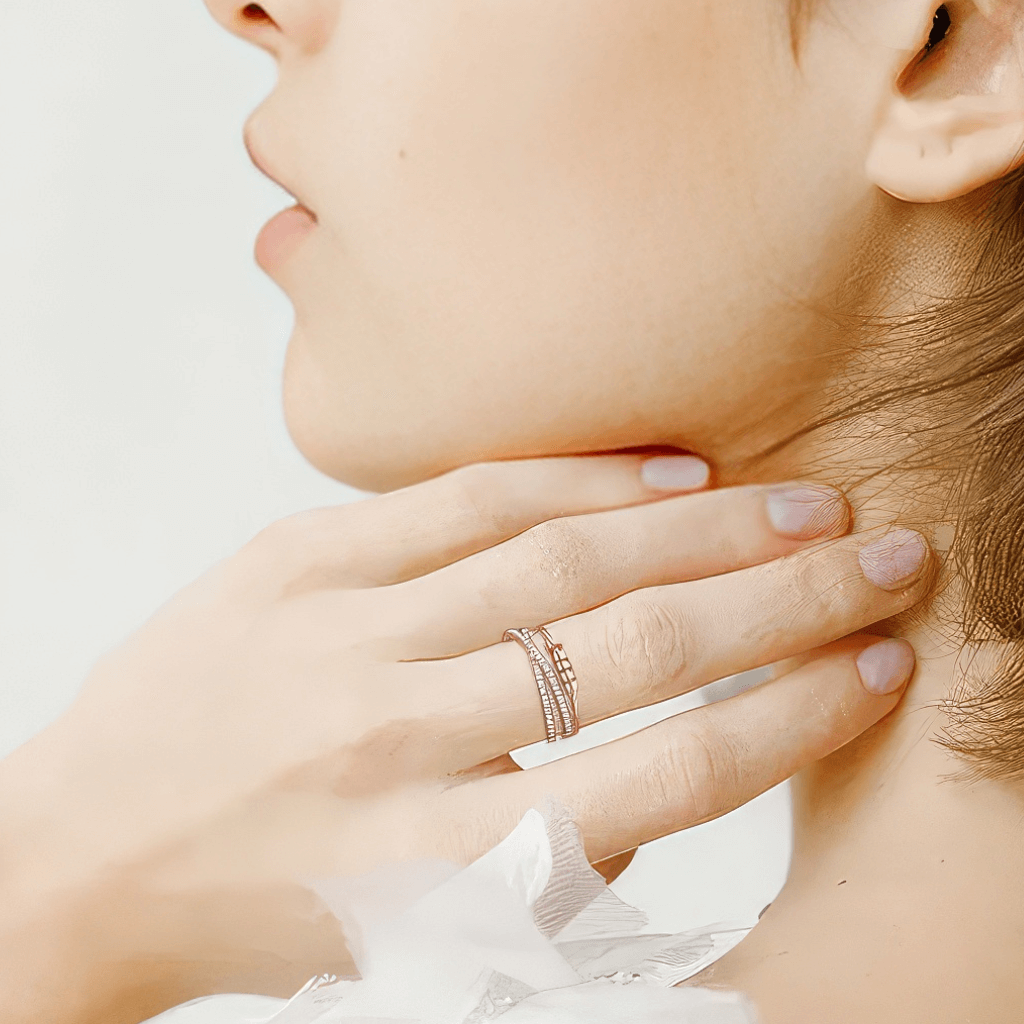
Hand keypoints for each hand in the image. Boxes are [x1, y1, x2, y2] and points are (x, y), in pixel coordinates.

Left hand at [0, 454, 931, 1020]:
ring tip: (795, 502)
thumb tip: (673, 771)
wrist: (86, 856)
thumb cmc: (268, 903)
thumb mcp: (419, 926)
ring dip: (702, 528)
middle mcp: (403, 741)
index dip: (793, 716)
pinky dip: (571, 480)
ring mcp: (342, 637)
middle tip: (877, 553)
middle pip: (638, 653)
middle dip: (785, 597)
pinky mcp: (293, 564)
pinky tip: (659, 473)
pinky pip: (456, 502)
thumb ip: (551, 859)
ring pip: (560, 560)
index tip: (875, 665)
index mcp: (442, 863)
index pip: (668, 781)